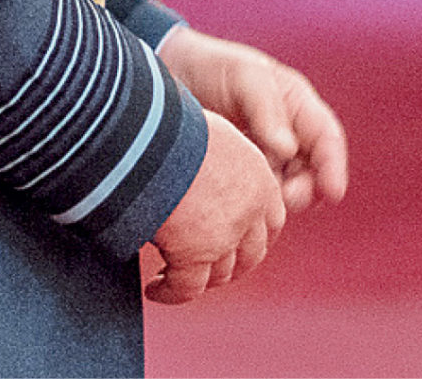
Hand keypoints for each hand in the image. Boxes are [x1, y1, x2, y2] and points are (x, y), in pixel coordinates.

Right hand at [145, 110, 282, 303]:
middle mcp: (249, 210)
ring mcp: (225, 236)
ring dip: (198, 282)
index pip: (272, 221)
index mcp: (258, 179)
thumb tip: (206, 168)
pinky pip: (187, 288)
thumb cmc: (172, 128)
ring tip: (173, 280)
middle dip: (230, 266)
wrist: (150, 137)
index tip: (237, 244)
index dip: (255, 237)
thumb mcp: (213, 136)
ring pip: (220, 275)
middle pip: (251, 254)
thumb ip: (222, 160)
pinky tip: (155, 290)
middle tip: (205, 269)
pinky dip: (171, 293)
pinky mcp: (195, 254)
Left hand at [158, 27, 348, 211]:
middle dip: (307, 189)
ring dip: (281, 199)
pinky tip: (239, 200)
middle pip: (313, 171)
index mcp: (297, 104)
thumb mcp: (243, 77)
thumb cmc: (211, 66)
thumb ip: (266, 109)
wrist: (169, 77)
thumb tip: (288, 150)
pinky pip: (259, 192)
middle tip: (285, 199)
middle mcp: (288, 132)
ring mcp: (266, 153)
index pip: (327, 138)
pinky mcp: (244, 170)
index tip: (333, 192)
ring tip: (259, 199)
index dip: (334, 166)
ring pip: (288, 187)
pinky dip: (257, 201)